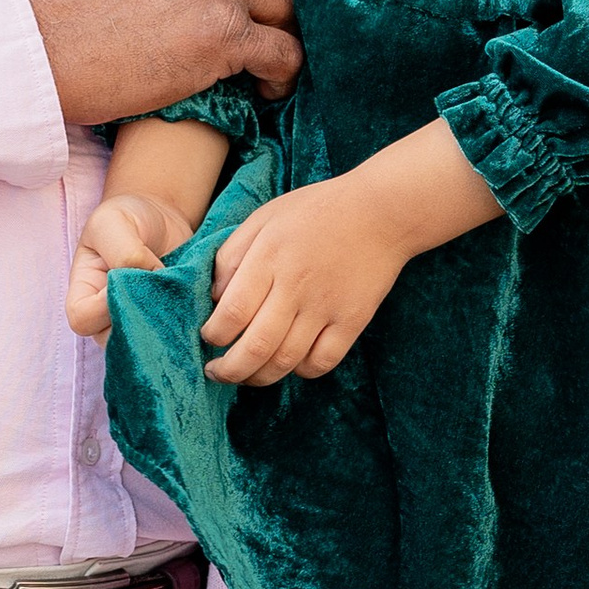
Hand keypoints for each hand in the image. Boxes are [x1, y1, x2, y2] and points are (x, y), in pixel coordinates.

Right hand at [65, 191, 192, 335]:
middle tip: (164, 289)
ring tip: (182, 291)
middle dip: (143, 317)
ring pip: (149, 342)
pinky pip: (175, 334)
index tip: (129, 279)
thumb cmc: (126, 217)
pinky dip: (188, 319)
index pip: (82, 318)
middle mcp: (107, 317)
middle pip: (116, 338)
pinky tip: (196, 296)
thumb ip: (124, 254)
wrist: (160, 216)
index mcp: (84, 294)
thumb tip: (151, 281)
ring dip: (168, 320)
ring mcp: (138, 323)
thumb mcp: (114, 223)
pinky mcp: (167, 323)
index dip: (102, 306)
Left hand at [201, 171, 406, 385]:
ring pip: (286, 361)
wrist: (381, 211)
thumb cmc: (316, 211)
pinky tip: (290, 363)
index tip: (208, 338)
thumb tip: (214, 297)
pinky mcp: (353, 320)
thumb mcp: (265, 217)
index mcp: (269, 257)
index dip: (213, 335)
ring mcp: (327, 306)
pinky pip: (322, 362)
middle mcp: (296, 286)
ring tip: (246, 375)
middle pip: (256, 347)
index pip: (232, 313)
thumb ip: (232, 254)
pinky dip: (301, 371)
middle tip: (217, 372)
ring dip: (259, 377)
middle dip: (229, 370)